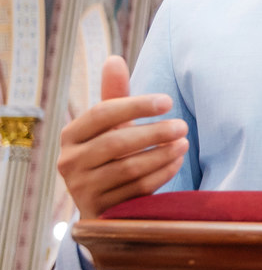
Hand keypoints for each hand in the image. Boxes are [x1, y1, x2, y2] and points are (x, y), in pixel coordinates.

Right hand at [57, 56, 188, 219]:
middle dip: (154, 132)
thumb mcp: (112, 124)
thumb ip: (114, 94)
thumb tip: (114, 58)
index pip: (102, 113)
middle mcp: (69, 162)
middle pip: (116, 142)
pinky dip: (160, 175)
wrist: (104, 199)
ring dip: (161, 154)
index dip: (137, 105)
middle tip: (183, 126)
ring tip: (184, 143)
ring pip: (127, 168)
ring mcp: (81, 189)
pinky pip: (135, 190)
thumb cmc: (112, 151)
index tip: (168, 101)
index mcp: (71, 135)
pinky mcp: (98, 210)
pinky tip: (176, 163)